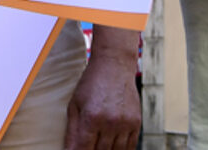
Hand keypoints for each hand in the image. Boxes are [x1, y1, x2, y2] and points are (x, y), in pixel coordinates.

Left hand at [65, 28, 140, 149]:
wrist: (114, 65)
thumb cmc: (91, 84)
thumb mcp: (75, 104)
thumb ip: (72, 131)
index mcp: (91, 117)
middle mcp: (110, 122)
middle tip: (88, 147)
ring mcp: (125, 123)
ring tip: (99, 147)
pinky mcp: (136, 123)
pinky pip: (130, 147)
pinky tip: (112, 147)